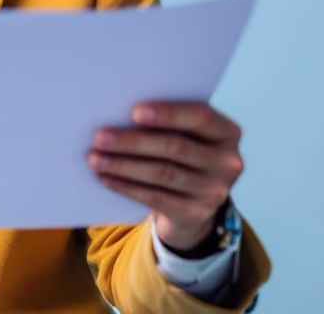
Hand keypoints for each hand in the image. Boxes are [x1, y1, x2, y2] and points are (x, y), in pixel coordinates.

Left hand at [87, 102, 243, 250]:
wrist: (195, 201)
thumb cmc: (183, 152)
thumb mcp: (189, 135)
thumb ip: (170, 122)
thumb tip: (118, 111)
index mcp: (228, 132)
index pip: (201, 117)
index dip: (168, 114)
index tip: (134, 112)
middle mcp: (228, 162)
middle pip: (175, 147)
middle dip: (133, 142)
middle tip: (99, 137)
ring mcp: (215, 191)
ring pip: (162, 174)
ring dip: (123, 165)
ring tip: (95, 158)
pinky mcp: (196, 213)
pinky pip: (155, 197)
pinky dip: (126, 186)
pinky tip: (105, 177)